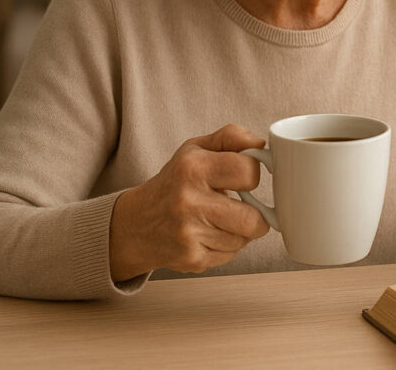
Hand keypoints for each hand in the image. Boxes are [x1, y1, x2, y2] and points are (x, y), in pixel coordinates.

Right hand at [109, 124, 270, 281]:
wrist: (134, 225)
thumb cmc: (174, 182)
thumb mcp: (196, 149)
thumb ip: (231, 138)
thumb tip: (261, 144)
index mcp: (192, 167)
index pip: (249, 171)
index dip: (253, 175)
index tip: (244, 178)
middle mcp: (188, 201)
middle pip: (253, 219)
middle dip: (255, 215)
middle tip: (242, 207)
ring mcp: (189, 233)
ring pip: (244, 239)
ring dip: (240, 232)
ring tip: (219, 220)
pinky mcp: (191, 258)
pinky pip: (231, 255)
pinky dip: (226, 247)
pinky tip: (208, 236)